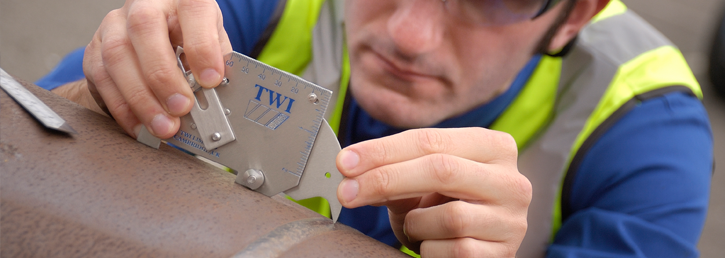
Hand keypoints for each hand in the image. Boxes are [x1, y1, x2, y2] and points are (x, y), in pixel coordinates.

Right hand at [82, 0, 231, 137]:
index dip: (202, 46)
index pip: (192, 8)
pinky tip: (140, 125)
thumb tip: (220, 97)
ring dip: (141, 98)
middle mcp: (146, 4)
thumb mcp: (213, 42)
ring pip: (117, 55)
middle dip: (164, 76)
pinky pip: (101, 77)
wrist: (157, 36)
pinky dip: (122, 107)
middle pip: (145, 29)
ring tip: (163, 125)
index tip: (211, 80)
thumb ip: (217, 64)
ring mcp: (116, 23)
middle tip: (181, 109)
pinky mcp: (96, 46)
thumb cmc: (191, 37)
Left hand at [336, 128, 530, 256]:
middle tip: (348, 192)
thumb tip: (352, 171)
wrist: (473, 247)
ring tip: (415, 226)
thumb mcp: (420, 184)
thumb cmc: (445, 206)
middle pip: (441, 170)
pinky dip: (430, 249)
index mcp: (492, 147)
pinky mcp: (504, 253)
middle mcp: (511, 180)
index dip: (382, 150)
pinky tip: (432, 245)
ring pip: (449, 217)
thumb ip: (393, 172)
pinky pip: (455, 251)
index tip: (345, 162)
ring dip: (416, 224)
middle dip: (386, 179)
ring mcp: (512, 220)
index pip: (429, 140)